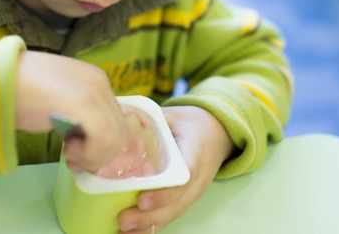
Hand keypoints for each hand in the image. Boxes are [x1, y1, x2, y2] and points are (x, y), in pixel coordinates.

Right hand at [15, 50, 127, 171]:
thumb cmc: (19, 91)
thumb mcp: (58, 100)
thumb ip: (78, 113)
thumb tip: (88, 139)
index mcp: (95, 80)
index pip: (116, 121)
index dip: (100, 145)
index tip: (76, 154)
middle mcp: (99, 82)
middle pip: (119, 132)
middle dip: (98, 155)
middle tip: (72, 159)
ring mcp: (93, 90)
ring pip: (115, 138)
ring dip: (93, 156)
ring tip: (68, 153)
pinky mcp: (83, 102)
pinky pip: (104, 138)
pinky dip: (89, 153)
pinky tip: (66, 149)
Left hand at [118, 106, 234, 232]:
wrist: (218, 133)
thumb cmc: (193, 123)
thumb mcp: (175, 116)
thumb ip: (152, 120)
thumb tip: (120, 117)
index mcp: (195, 154)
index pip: (184, 177)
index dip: (164, 192)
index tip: (142, 198)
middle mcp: (197, 179)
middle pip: (177, 204)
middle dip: (150, 216)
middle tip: (123, 220)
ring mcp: (193, 192)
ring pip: (174, 214)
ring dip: (149, 226)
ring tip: (124, 231)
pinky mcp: (186, 198)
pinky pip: (171, 216)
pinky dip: (153, 227)